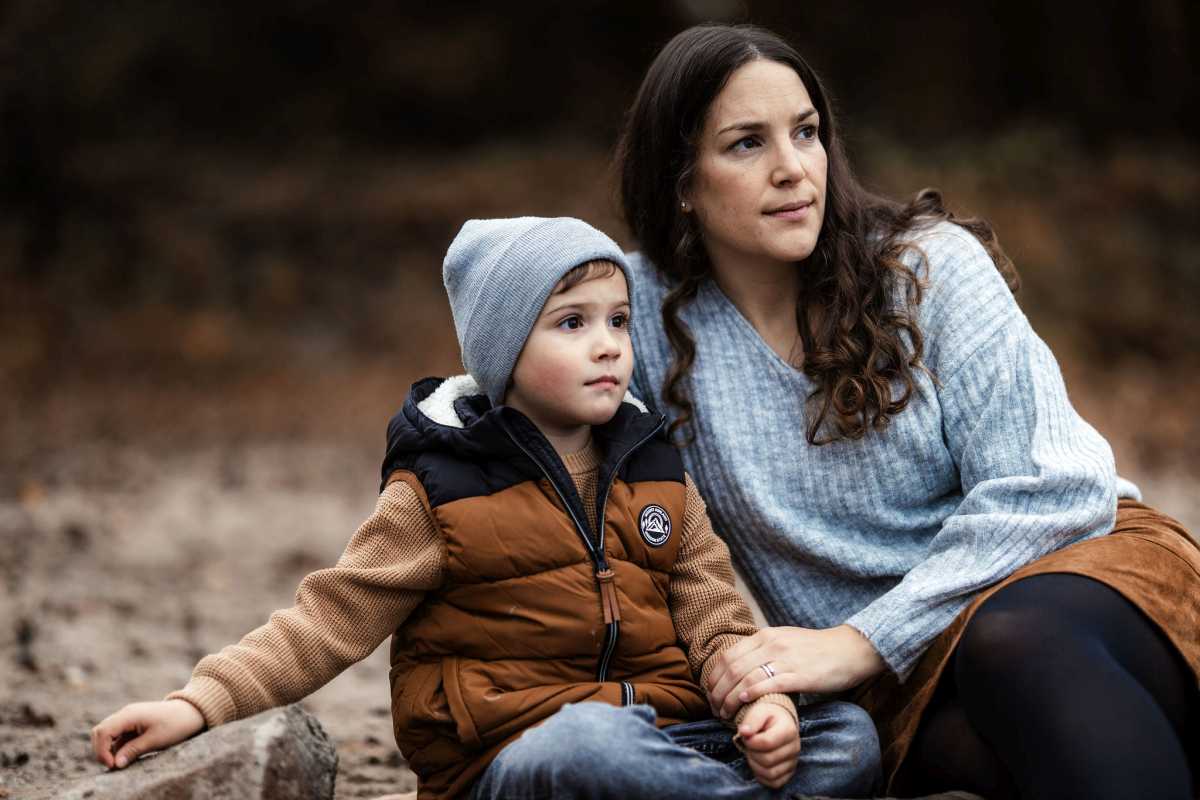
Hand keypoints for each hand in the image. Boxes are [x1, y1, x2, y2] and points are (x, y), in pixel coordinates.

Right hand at [91, 699, 205, 768]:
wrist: (191, 712)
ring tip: (120, 764)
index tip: (113, 766)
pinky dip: (118, 747)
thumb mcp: (155, 740)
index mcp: (129, 715)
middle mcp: (125, 714)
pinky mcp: (133, 724)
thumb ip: (133, 751)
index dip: (102, 751)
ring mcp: (128, 718)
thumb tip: (116, 765)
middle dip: (102, 751)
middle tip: (114, 766)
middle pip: (100, 732)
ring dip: (109, 750)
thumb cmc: (176, 725)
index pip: (103, 732)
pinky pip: (118, 736)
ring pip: (107, 735)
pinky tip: (126, 757)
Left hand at [707, 624, 884, 718]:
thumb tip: (740, 666)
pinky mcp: (799, 675)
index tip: (710, 693)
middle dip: (717, 691)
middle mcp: (771, 644)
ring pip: (745, 678)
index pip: (727, 655)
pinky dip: (751, 694)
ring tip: (725, 713)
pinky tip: (744, 703)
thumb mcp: (784, 640)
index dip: (713, 677)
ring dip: (730, 698)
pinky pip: (769, 684)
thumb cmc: (816, 649)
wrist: (849, 649)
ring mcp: (785, 658)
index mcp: (765, 635)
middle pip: (731, 668)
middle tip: (714, 708)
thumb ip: (762, 650)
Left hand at [736, 702, 799, 788]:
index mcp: (789, 730)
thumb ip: (751, 720)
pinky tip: (758, 763)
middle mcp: (795, 748)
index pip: (766, 743)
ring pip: (770, 774)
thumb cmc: (767, 717)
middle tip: (749, 744)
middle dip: (752, 753)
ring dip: (755, 765)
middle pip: (767, 760)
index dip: (750, 741)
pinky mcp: (789, 773)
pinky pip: (774, 783)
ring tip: (754, 753)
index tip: (746, 735)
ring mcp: (793, 762)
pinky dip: (762, 776)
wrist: (778, 722)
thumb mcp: (759, 711)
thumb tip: (744, 732)